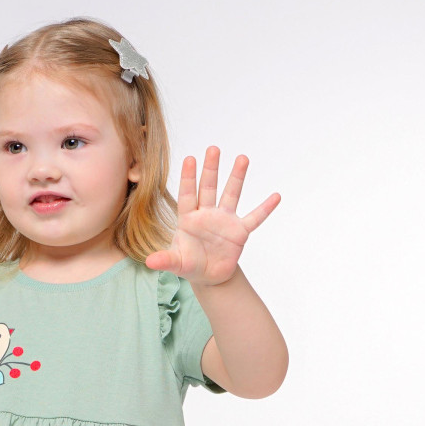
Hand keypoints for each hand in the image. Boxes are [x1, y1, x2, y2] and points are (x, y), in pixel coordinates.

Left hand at [145, 147, 279, 285]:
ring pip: (231, 195)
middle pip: (209, 188)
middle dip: (211, 169)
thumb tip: (149, 262)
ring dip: (237, 178)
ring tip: (242, 158)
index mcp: (189, 219)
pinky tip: (275, 197)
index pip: (187, 195)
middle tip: (213, 149)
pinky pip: (254, 218)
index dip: (189, 178)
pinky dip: (265, 209)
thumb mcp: (177, 263)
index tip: (190, 158)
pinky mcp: (240, 232)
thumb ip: (165, 260)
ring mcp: (225, 221)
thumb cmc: (190, 265)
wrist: (209, 276)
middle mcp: (207, 214)